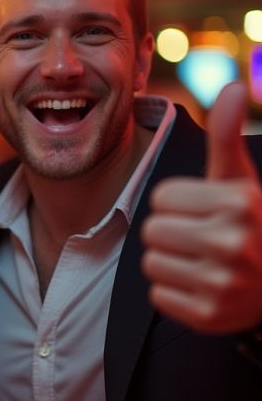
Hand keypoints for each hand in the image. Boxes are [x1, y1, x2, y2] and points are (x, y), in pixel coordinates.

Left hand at [143, 82, 261, 332]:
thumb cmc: (250, 223)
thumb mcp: (240, 179)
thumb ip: (227, 136)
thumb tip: (232, 85)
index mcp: (240, 203)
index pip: (161, 197)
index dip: (179, 203)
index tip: (207, 212)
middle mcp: (234, 243)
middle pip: (152, 231)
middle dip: (172, 232)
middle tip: (204, 239)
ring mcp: (224, 283)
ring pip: (151, 263)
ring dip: (171, 262)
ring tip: (204, 261)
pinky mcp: (210, 316)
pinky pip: (159, 295)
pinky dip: (175, 292)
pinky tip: (204, 286)